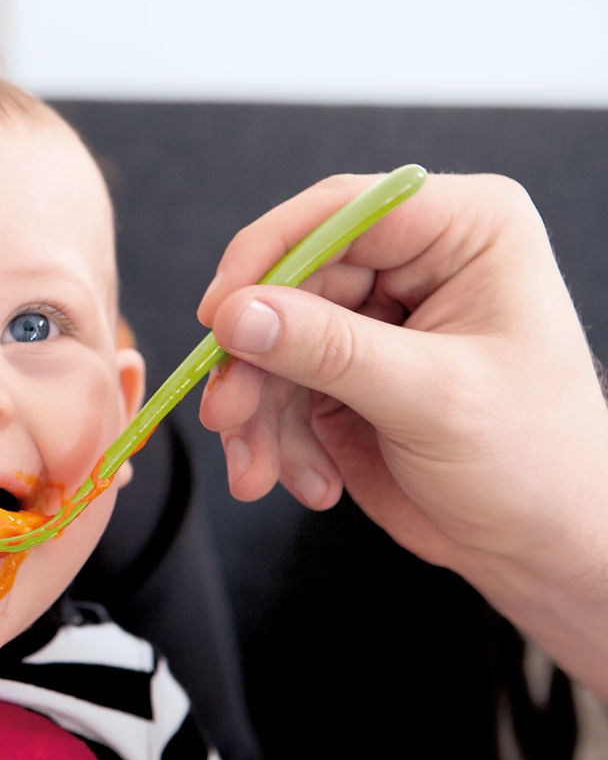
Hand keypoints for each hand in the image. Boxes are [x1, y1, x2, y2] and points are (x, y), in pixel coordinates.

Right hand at [196, 172, 607, 695]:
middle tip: (229, 415)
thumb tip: (239, 314)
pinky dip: (272, 439)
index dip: (267, 256)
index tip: (219, 313)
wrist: (541, 546)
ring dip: (255, 412)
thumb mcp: (432, 399)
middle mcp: (412, 264)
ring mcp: (371, 321)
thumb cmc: (535, 462)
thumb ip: (331, 351)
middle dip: (252, 361)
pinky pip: (275, 390)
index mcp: (463, 231)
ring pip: (269, 342)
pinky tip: (309, 481)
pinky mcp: (342, 373)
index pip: (340, 213)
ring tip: (260, 470)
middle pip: (288, 283)